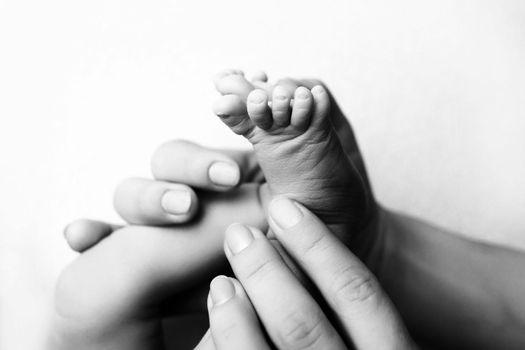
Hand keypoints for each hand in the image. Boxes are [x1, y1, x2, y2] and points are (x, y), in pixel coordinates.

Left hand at [197, 197, 414, 349]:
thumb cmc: (352, 347)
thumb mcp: (369, 333)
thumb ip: (349, 303)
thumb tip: (300, 221)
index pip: (358, 292)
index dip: (317, 243)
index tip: (283, 207)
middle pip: (302, 324)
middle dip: (264, 272)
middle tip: (240, 234)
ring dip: (234, 315)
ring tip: (221, 282)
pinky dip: (223, 344)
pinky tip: (219, 321)